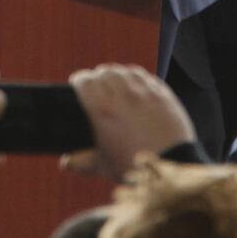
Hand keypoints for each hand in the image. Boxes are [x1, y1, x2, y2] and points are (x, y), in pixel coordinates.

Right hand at [62, 64, 195, 180]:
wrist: (171, 166)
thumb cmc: (134, 167)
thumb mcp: (104, 165)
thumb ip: (82, 162)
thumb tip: (65, 163)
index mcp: (103, 111)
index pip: (84, 81)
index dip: (78, 81)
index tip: (77, 84)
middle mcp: (122, 96)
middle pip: (103, 72)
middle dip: (96, 77)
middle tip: (95, 85)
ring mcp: (144, 92)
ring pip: (123, 71)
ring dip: (115, 74)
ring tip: (113, 82)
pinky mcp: (161, 93)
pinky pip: (144, 75)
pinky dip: (134, 76)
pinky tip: (133, 84)